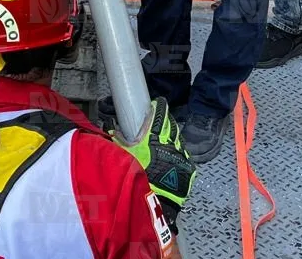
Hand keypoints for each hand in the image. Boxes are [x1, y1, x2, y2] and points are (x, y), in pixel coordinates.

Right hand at [109, 97, 195, 231]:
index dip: (158, 105)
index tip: (156, 102)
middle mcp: (169, 140)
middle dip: (165, 119)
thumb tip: (112, 129)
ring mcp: (181, 153)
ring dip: (171, 136)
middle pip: (170, 123)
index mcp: (153, 135)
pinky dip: (177, 152)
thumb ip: (117, 140)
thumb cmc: (138, 175)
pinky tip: (171, 157)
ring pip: (178, 138)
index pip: (159, 113)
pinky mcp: (188, 166)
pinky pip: (183, 154)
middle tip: (159, 119)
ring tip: (164, 140)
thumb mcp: (123, 156)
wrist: (157, 199)